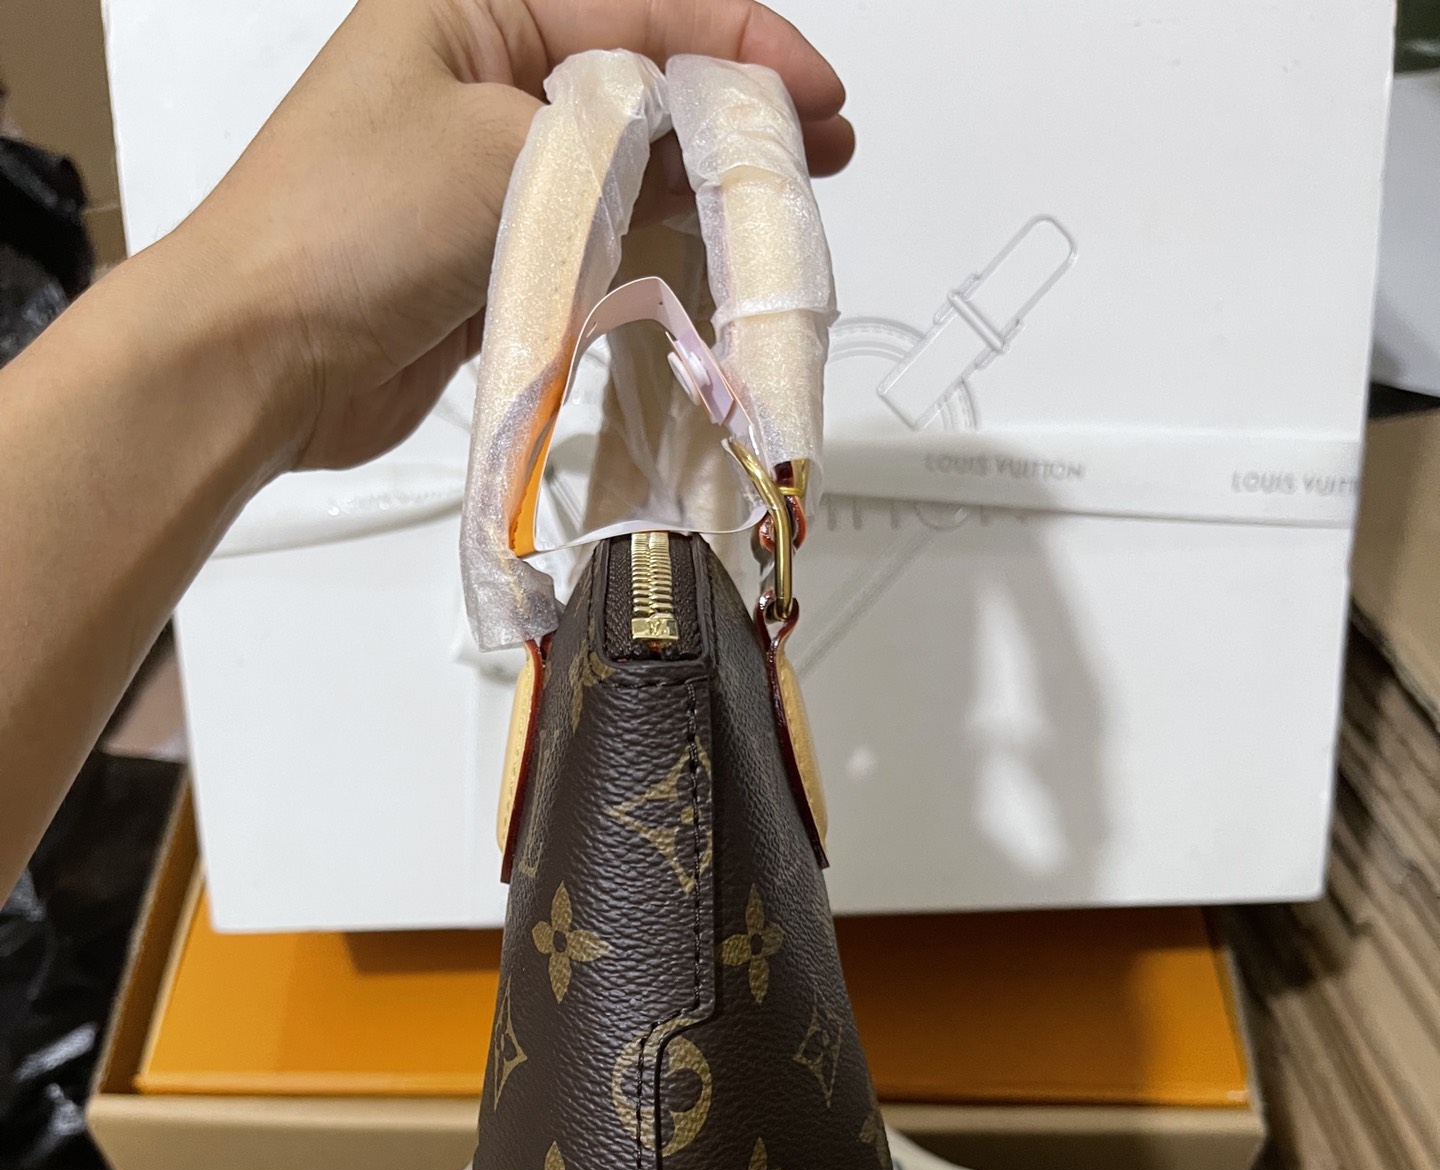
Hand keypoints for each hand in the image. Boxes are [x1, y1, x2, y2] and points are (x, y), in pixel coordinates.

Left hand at [175, 0, 852, 472]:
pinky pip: (594, 245)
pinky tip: (699, 265)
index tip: (818, 95)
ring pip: (625, 171)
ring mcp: (487, 172)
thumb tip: (705, 141)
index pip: (642, 4)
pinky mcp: (491, 260)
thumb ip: (623, 141)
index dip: (743, 47)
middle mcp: (482, 77)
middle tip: (815, 155)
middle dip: (731, 120)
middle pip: (643, 84)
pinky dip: (647, 255)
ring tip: (770, 221)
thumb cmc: (341, 230)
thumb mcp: (508, 153)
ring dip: (698, 196)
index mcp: (473, 3)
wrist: (258, 361)